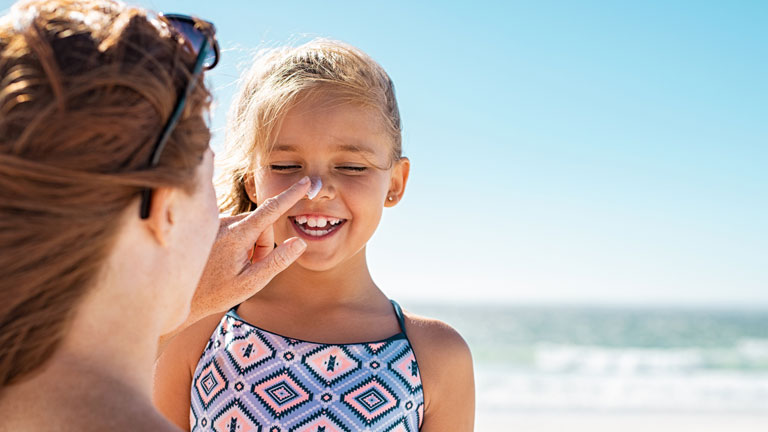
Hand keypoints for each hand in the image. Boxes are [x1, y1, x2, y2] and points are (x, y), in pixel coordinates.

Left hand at [185, 176, 309, 325]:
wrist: (179, 294)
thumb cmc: (216, 293)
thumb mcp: (251, 283)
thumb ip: (277, 261)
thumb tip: (300, 242)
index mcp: (237, 235)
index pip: (271, 210)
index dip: (291, 195)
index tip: (305, 182)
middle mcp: (225, 222)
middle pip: (263, 225)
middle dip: (264, 245)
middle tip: (250, 268)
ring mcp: (217, 223)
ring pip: (251, 227)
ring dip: (251, 245)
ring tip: (234, 267)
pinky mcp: (212, 225)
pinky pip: (237, 229)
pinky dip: (239, 243)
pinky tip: (224, 260)